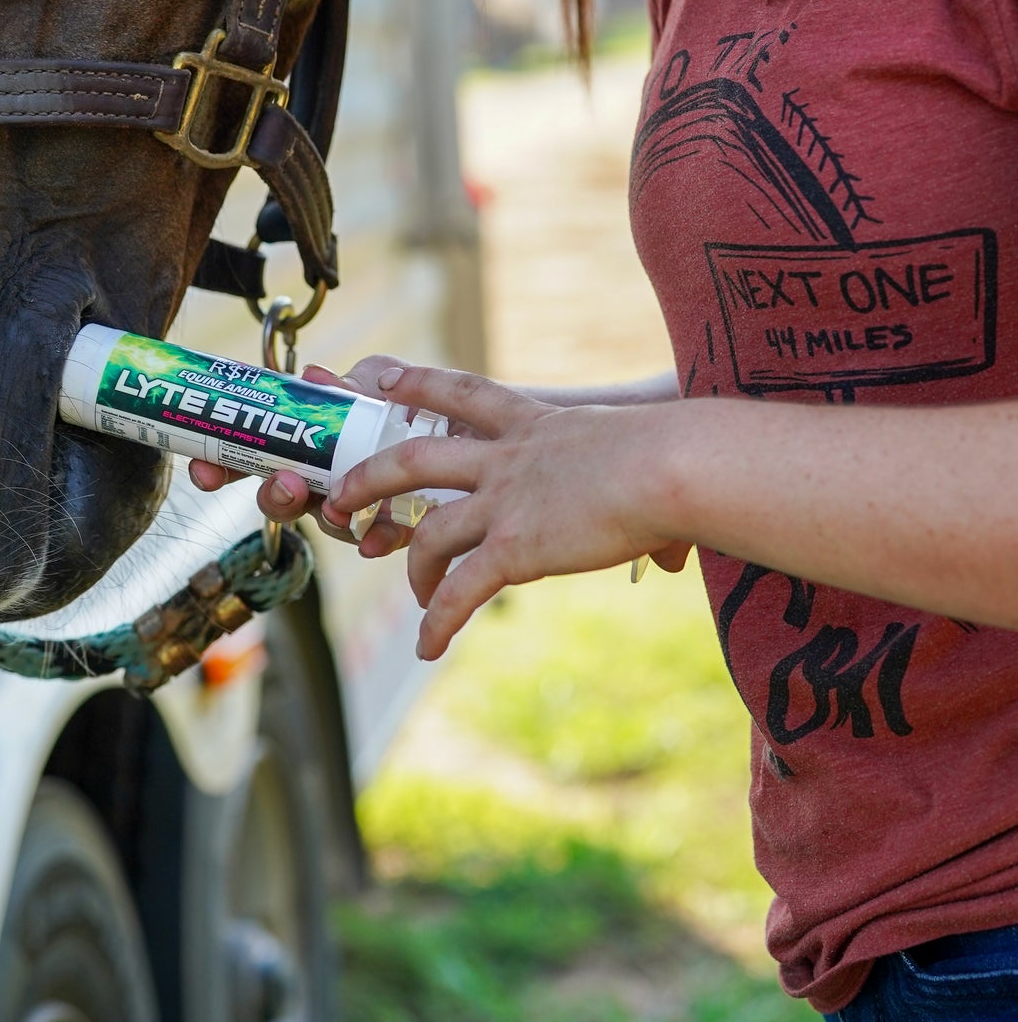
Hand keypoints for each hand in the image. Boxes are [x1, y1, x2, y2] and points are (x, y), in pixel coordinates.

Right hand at [189, 355, 413, 551]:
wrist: (485, 430)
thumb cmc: (427, 401)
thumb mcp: (387, 380)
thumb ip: (354, 381)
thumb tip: (313, 378)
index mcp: (310, 439)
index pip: (256, 450)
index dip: (223, 461)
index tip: (202, 465)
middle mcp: (327, 476)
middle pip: (282, 494)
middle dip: (272, 495)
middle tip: (284, 484)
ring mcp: (360, 505)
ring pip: (324, 520)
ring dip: (321, 516)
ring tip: (335, 509)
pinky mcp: (399, 526)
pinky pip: (377, 539)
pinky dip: (372, 539)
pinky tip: (373, 540)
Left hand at [324, 364, 692, 660]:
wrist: (673, 465)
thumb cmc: (679, 455)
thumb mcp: (637, 453)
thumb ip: (634, 495)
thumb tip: (673, 554)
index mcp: (534, 425)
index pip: (463, 394)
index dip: (420, 384)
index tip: (386, 376)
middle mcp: (509, 458)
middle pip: (414, 458)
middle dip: (370, 477)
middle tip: (342, 496)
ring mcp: (506, 501)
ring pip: (430, 531)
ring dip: (414, 567)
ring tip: (416, 596)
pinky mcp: (515, 546)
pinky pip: (461, 590)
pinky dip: (439, 620)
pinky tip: (429, 645)